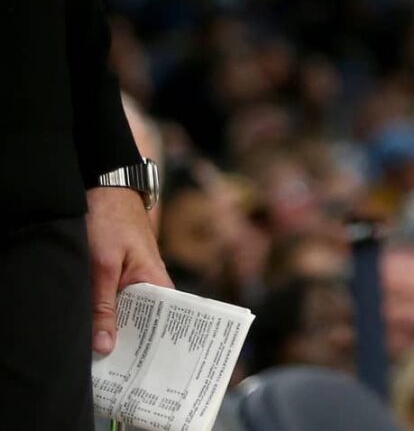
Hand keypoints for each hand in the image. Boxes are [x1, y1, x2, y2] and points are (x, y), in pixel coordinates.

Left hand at [85, 185, 172, 355]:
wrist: (105, 188)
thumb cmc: (110, 220)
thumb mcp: (101, 265)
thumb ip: (103, 305)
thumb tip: (106, 345)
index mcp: (158, 281)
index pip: (168, 322)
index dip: (159, 346)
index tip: (147, 368)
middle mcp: (153, 283)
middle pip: (148, 322)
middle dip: (136, 343)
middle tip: (123, 369)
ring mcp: (138, 281)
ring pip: (132, 315)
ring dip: (120, 331)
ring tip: (111, 356)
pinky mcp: (123, 278)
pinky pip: (121, 305)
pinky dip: (112, 318)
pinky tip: (101, 332)